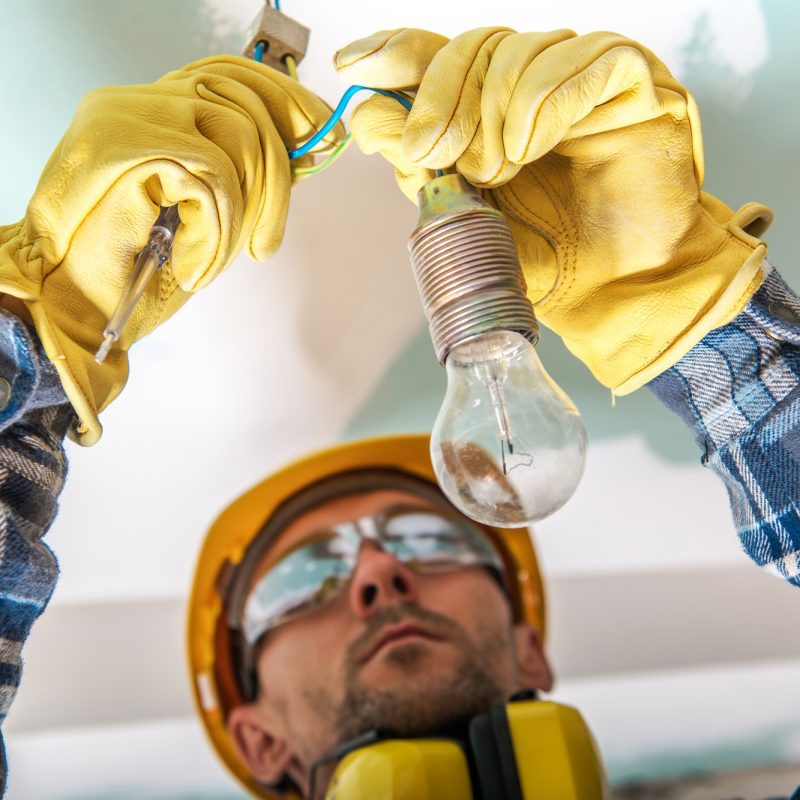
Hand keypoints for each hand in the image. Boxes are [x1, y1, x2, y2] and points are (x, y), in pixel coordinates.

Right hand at [0, 55, 340, 444]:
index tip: (318, 134)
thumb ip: (238, 174)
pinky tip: (192, 265)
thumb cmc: (131, 269)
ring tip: (212, 261)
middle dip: (276, 180)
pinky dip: (215, 234)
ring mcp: (131, 118)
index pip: (228, 75)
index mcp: (149, 109)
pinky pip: (214, 178)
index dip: (282, 100)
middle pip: (244, 102)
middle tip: (266, 244)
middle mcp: (137, 102)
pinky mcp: (130, 148)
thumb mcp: (200, 213)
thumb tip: (298, 153)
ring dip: (243, 215)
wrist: (72, 308)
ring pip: (238, 138)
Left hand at [335, 28, 771, 392]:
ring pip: (520, 53)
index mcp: (492, 110)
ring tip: (497, 171)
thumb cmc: (546, 256)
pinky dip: (544, 101)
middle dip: (440, 99)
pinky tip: (527, 145)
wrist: (612, 290)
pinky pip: (586, 60)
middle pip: (474, 48)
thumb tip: (367, 115)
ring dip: (492, 113)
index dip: (397, 53)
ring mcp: (584, 75)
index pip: (440, 56)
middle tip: (432, 150)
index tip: (354, 65)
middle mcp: (536, 82)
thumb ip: (421, 167)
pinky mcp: (634, 82)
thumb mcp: (468, 217)